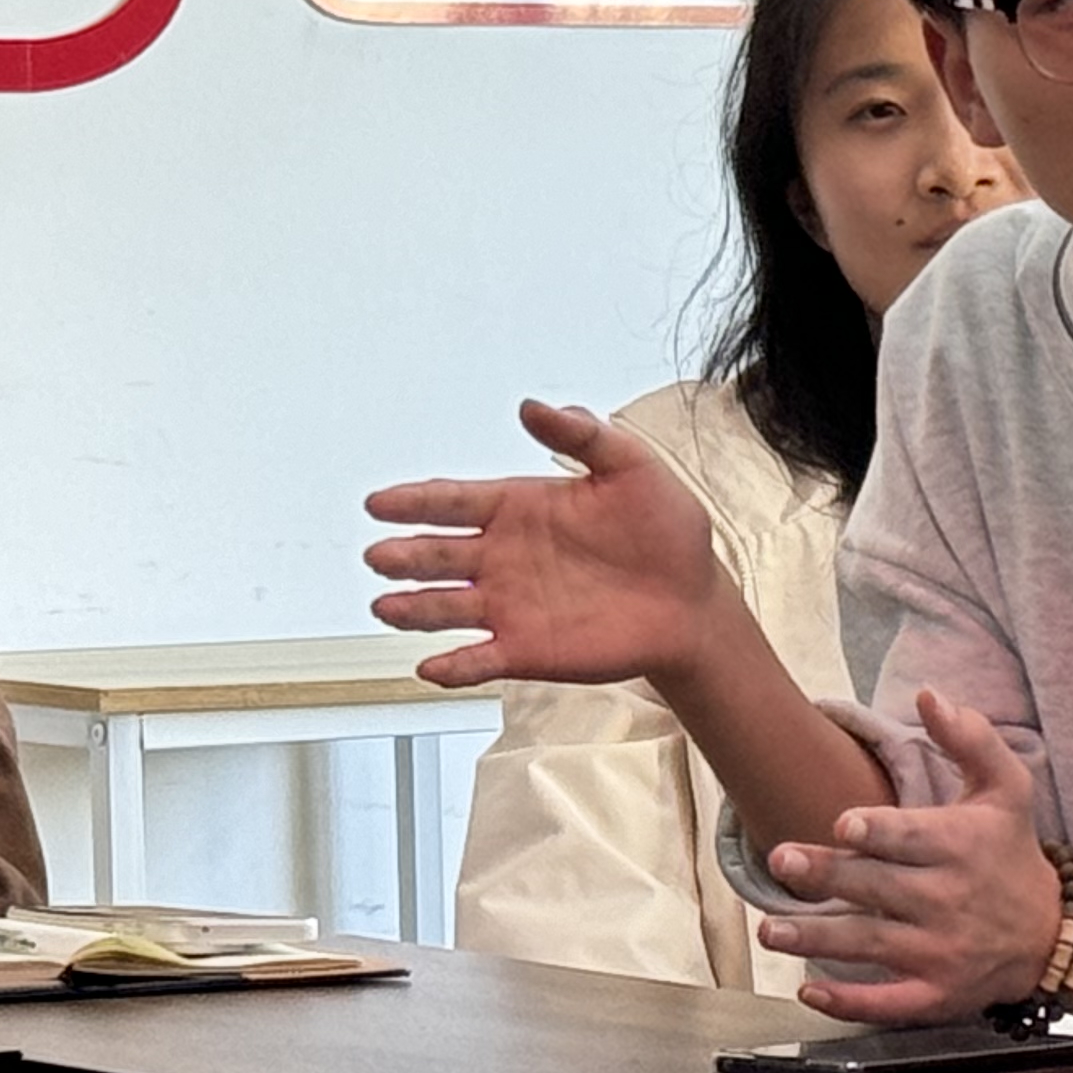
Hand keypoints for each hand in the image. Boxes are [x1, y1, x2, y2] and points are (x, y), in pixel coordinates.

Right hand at [364, 400, 741, 693]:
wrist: (693, 599)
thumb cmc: (665, 531)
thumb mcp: (632, 467)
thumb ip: (582, 435)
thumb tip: (534, 406)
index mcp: (521, 507)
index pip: (455, 500)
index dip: (415, 501)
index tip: (380, 503)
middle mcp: (505, 557)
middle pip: (439, 554)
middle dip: (406, 555)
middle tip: (379, 555)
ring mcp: (511, 605)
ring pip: (446, 607)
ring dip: (414, 608)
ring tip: (386, 606)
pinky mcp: (526, 649)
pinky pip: (479, 659)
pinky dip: (454, 665)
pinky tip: (430, 666)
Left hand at [753, 690, 1058, 1025]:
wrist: (1050, 934)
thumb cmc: (1013, 851)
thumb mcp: (1007, 786)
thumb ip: (969, 738)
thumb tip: (928, 694)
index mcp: (961, 845)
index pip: (913, 838)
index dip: (877, 832)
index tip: (843, 826)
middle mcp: (948, 900)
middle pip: (879, 889)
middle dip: (829, 876)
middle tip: (781, 861)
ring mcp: (941, 952)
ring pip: (870, 946)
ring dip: (816, 939)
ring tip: (770, 930)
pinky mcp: (935, 994)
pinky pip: (888, 1004)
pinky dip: (848, 1002)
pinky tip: (808, 991)